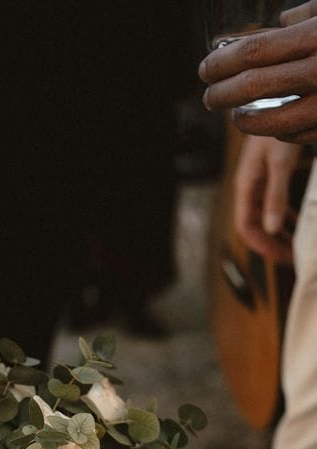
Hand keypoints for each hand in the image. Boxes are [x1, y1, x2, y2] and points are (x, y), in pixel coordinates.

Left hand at [199, 9, 316, 141]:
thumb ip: (306, 15)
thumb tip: (281, 23)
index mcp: (315, 37)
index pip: (254, 51)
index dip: (223, 62)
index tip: (206, 70)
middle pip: (253, 86)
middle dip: (222, 93)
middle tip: (209, 97)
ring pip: (270, 122)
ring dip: (244, 122)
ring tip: (235, 115)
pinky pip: (294, 135)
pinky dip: (277, 131)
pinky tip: (270, 123)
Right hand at [233, 135, 299, 261]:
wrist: (278, 97)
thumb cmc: (277, 128)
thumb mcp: (280, 164)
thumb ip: (275, 196)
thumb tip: (272, 227)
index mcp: (246, 186)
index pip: (246, 227)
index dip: (263, 245)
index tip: (284, 257)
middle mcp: (249, 186)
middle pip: (255, 224)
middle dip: (272, 242)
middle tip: (293, 255)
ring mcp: (259, 180)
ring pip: (264, 215)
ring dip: (278, 231)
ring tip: (296, 242)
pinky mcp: (271, 173)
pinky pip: (273, 202)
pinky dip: (284, 215)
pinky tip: (297, 220)